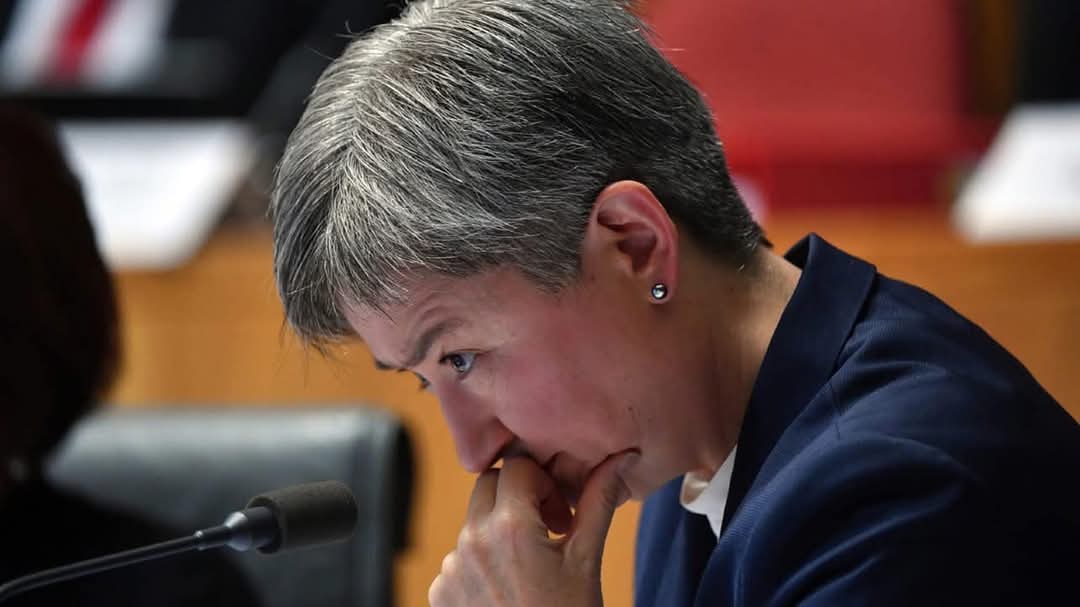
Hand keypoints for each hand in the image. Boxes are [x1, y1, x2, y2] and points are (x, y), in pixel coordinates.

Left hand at [429, 452, 635, 606]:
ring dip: (499, 530)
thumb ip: (597, 501)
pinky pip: (459, 557)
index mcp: (508, 529)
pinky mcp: (440, 593)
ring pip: (473, 521)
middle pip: (487, 485)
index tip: (559, 512)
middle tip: (547, 529)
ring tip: (531, 567)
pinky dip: (482, 562)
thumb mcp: (586, 561)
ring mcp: (451, 570)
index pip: (515, 467)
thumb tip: (620, 457)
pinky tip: (509, 588)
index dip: (542, 482)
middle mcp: (471, 543)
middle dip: (517, 497)